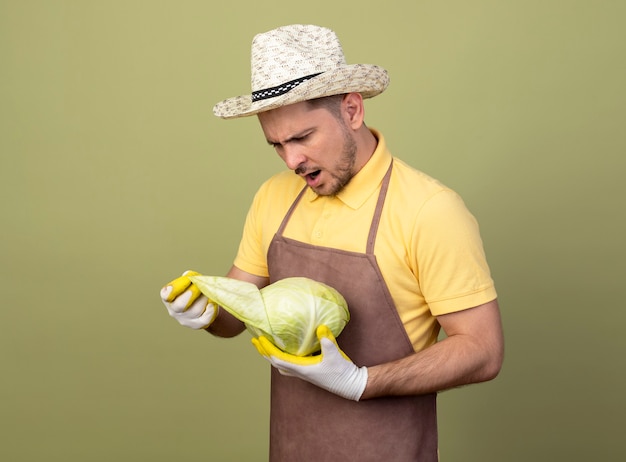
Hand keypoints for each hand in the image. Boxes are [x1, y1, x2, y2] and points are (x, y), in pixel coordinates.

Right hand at [160, 270, 217, 328]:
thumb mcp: (191, 282)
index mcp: (169, 298)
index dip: (174, 288)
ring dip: (204, 299)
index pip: (166, 295)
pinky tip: (212, 302)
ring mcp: (185, 319)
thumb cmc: (195, 291)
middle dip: (191, 293)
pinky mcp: (197, 325)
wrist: (204, 307)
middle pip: (180, 305)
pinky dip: (210, 310)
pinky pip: (205, 319)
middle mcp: (174, 310)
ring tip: (208, 292)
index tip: (187, 279)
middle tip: (199, 286)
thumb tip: (191, 276)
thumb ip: (190, 278)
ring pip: (195, 310)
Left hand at [252, 325, 367, 400]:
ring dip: (272, 356)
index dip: (268, 349)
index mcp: (302, 369)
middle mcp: (300, 372)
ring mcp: (304, 373)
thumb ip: (327, 341)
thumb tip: (321, 327)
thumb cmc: (342, 372)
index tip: (259, 339)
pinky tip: (286, 351)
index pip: (278, 359)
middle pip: (275, 363)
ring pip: (281, 366)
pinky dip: (283, 358)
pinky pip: (290, 365)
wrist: (350, 385)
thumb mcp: (335, 354)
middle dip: (264, 352)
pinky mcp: (309, 372)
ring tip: (265, 347)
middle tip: (255, 341)